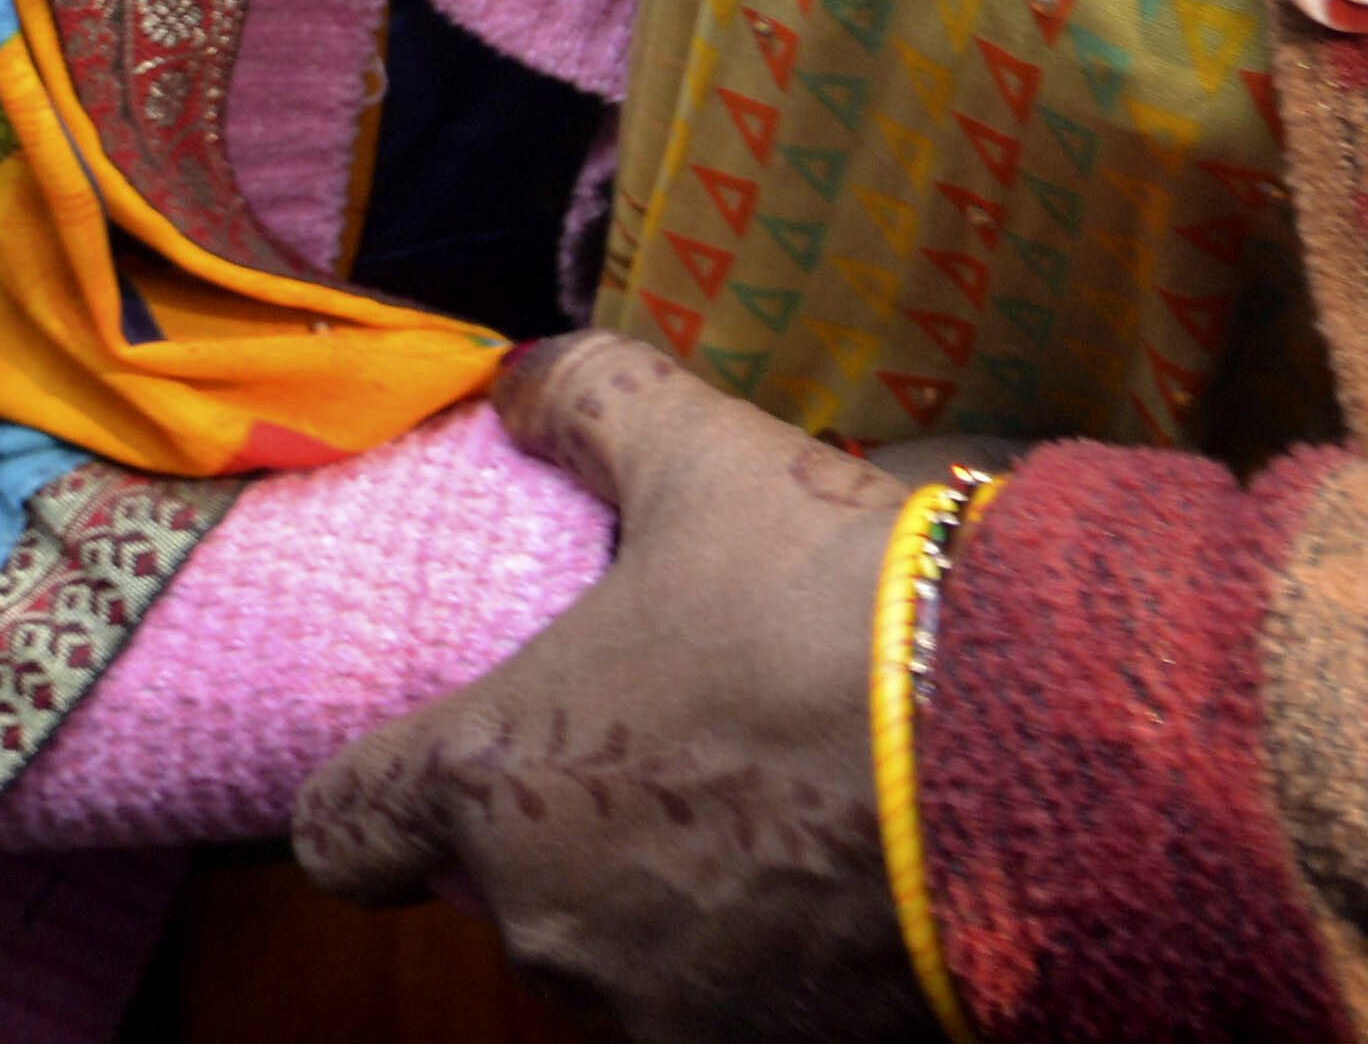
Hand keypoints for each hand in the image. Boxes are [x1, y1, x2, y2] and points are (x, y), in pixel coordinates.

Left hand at [291, 337, 937, 1042]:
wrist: (1025, 756)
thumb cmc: (832, 609)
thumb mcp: (708, 458)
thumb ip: (593, 404)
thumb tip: (525, 384)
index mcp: (492, 780)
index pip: (342, 831)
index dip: (376, 787)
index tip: (432, 749)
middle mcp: (546, 922)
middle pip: (502, 882)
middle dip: (566, 815)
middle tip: (669, 730)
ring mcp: (655, 1006)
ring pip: (616, 947)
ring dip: (663, 884)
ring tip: (773, 793)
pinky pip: (726, 1000)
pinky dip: (760, 946)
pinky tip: (839, 865)